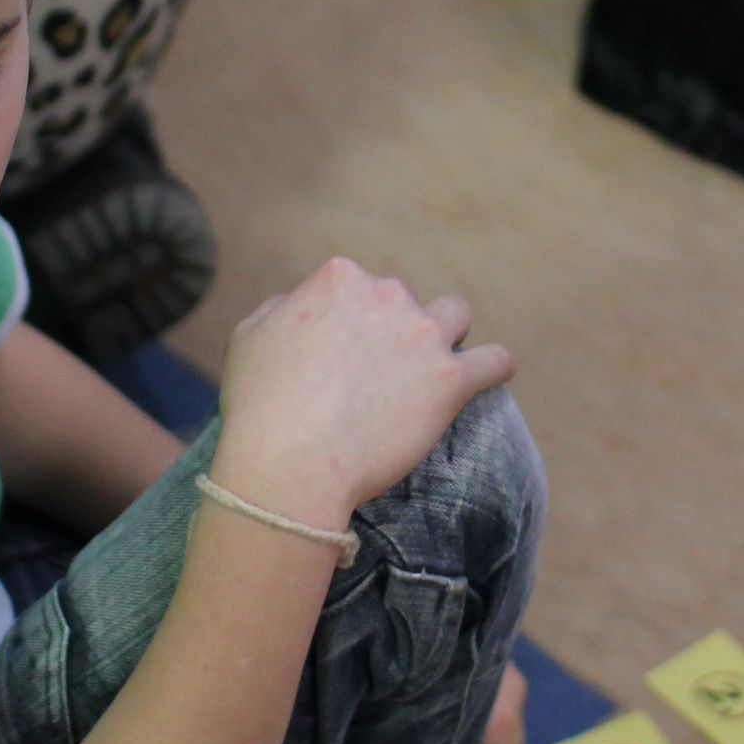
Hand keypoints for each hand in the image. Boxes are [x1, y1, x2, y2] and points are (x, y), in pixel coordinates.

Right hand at [212, 258, 514, 528]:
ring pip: (456, 317)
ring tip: (431, 371)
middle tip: (377, 377)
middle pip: (406, 302)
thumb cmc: (260, 407)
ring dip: (446, 337)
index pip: (360, 286)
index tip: (343, 355)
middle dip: (395, 331)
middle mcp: (387, 295)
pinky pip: (495, 361)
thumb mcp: (247, 337)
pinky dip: (495, 366)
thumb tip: (297, 303)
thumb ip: (280, 307)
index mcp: (340, 279)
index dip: (352, 322)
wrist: (289, 464)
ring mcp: (423, 335)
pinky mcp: (450, 380)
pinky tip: (492, 375)